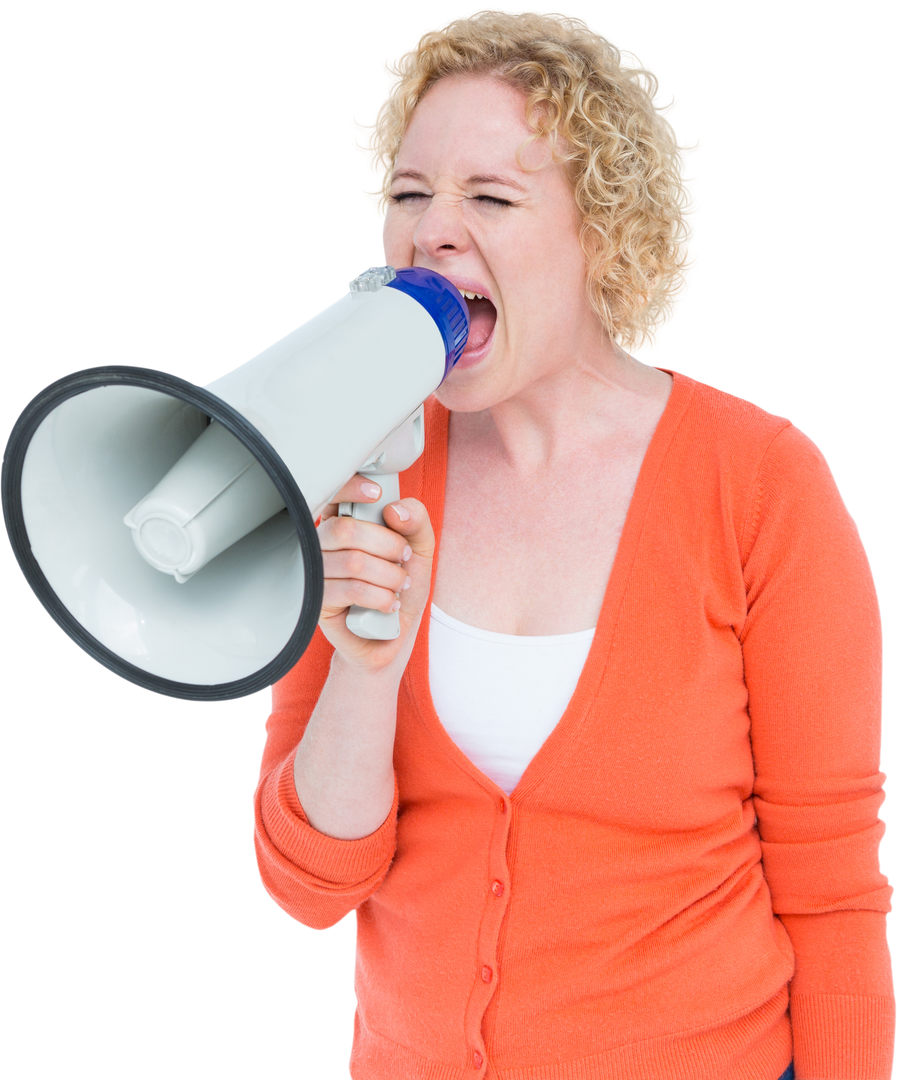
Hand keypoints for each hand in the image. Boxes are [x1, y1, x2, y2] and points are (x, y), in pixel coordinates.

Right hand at [316, 474, 435, 676]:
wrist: (390, 638)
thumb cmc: (399, 588)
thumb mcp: (419, 550)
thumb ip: (416, 521)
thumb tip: (395, 510)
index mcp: (342, 523)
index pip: (332, 493)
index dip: (350, 488)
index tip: (376, 494)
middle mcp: (322, 545)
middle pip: (346, 529)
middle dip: (388, 544)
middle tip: (403, 558)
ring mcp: (315, 574)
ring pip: (353, 562)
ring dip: (389, 576)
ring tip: (399, 585)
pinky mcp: (317, 603)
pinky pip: (351, 591)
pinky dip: (381, 597)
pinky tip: (389, 604)